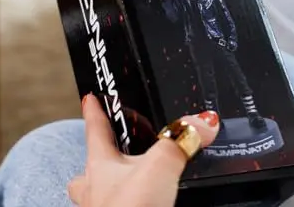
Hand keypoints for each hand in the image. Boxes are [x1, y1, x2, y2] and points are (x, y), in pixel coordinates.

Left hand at [68, 94, 219, 206]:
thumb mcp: (159, 167)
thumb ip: (180, 142)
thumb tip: (203, 121)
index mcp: (100, 166)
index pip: (94, 130)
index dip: (93, 111)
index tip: (89, 97)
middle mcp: (96, 190)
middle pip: (89, 167)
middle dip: (96, 156)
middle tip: (108, 147)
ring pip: (97, 194)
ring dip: (108, 185)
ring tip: (126, 179)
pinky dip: (131, 203)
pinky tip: (145, 203)